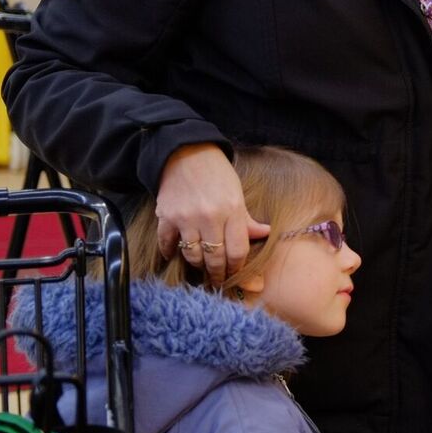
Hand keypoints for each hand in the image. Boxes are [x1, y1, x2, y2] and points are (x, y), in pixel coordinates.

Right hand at [155, 143, 269, 285]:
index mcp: (232, 210)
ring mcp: (186, 218)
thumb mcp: (237, 193)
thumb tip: (265, 234)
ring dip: (198, 265)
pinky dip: (170, 252)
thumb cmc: (217, 174)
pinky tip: (175, 254)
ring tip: (202, 266)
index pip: (237, 251)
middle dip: (218, 273)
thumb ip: (247, 219)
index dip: (236, 268)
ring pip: (193, 256)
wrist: (186, 152)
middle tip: (218, 279)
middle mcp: (210, 216)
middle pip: (215, 258)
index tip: (234, 273)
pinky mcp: (166, 217)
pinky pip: (167, 244)